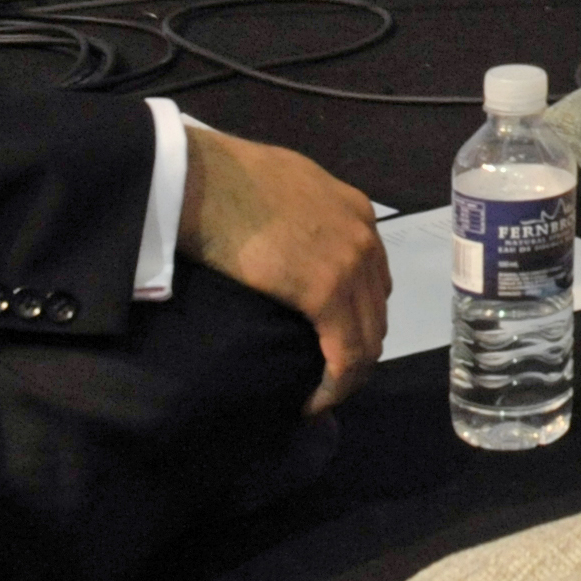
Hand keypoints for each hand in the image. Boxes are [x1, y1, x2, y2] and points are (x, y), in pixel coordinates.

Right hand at [179, 126, 392, 410]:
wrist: (205, 179)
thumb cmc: (229, 180)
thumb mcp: (286, 189)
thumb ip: (302, 217)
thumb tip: (289, 241)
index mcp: (355, 213)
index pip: (373, 278)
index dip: (356, 316)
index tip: (330, 342)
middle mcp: (364, 238)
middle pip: (375, 313)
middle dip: (356, 352)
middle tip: (325, 379)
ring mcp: (350, 265)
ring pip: (367, 339)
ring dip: (347, 376)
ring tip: (319, 396)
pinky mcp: (327, 293)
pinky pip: (344, 356)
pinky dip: (333, 386)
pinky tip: (311, 402)